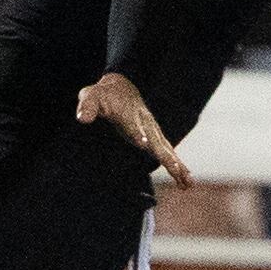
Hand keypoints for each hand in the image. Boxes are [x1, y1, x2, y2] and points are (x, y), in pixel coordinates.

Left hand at [75, 70, 189, 187]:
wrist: (121, 86)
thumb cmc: (103, 94)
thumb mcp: (91, 96)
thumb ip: (87, 106)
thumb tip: (82, 118)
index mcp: (129, 115)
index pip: (134, 127)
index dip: (139, 135)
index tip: (145, 145)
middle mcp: (145, 124)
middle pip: (158, 143)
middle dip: (167, 157)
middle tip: (177, 170)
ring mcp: (152, 131)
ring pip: (167, 150)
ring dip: (178, 166)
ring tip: (188, 183)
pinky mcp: (155, 138)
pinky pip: (168, 153)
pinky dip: (177, 166)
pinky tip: (185, 182)